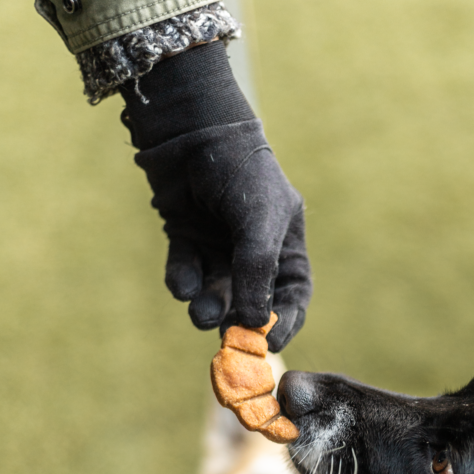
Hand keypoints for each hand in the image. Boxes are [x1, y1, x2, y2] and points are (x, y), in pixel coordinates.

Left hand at [120, 42, 311, 351]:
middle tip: (228, 341)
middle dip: (238, 324)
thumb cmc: (238, 169)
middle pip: (251, 303)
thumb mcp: (258, 221)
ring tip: (201, 312)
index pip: (292, 296)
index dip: (284, 323)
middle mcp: (253, 250)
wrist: (187, 127)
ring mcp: (218, 246)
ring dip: (208, 309)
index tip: (269, 346)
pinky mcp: (185, 239)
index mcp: (285, 244)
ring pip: (215, 294)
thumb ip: (258, 272)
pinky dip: (183, 282)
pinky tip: (182, 282)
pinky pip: (186, 274)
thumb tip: (252, 325)